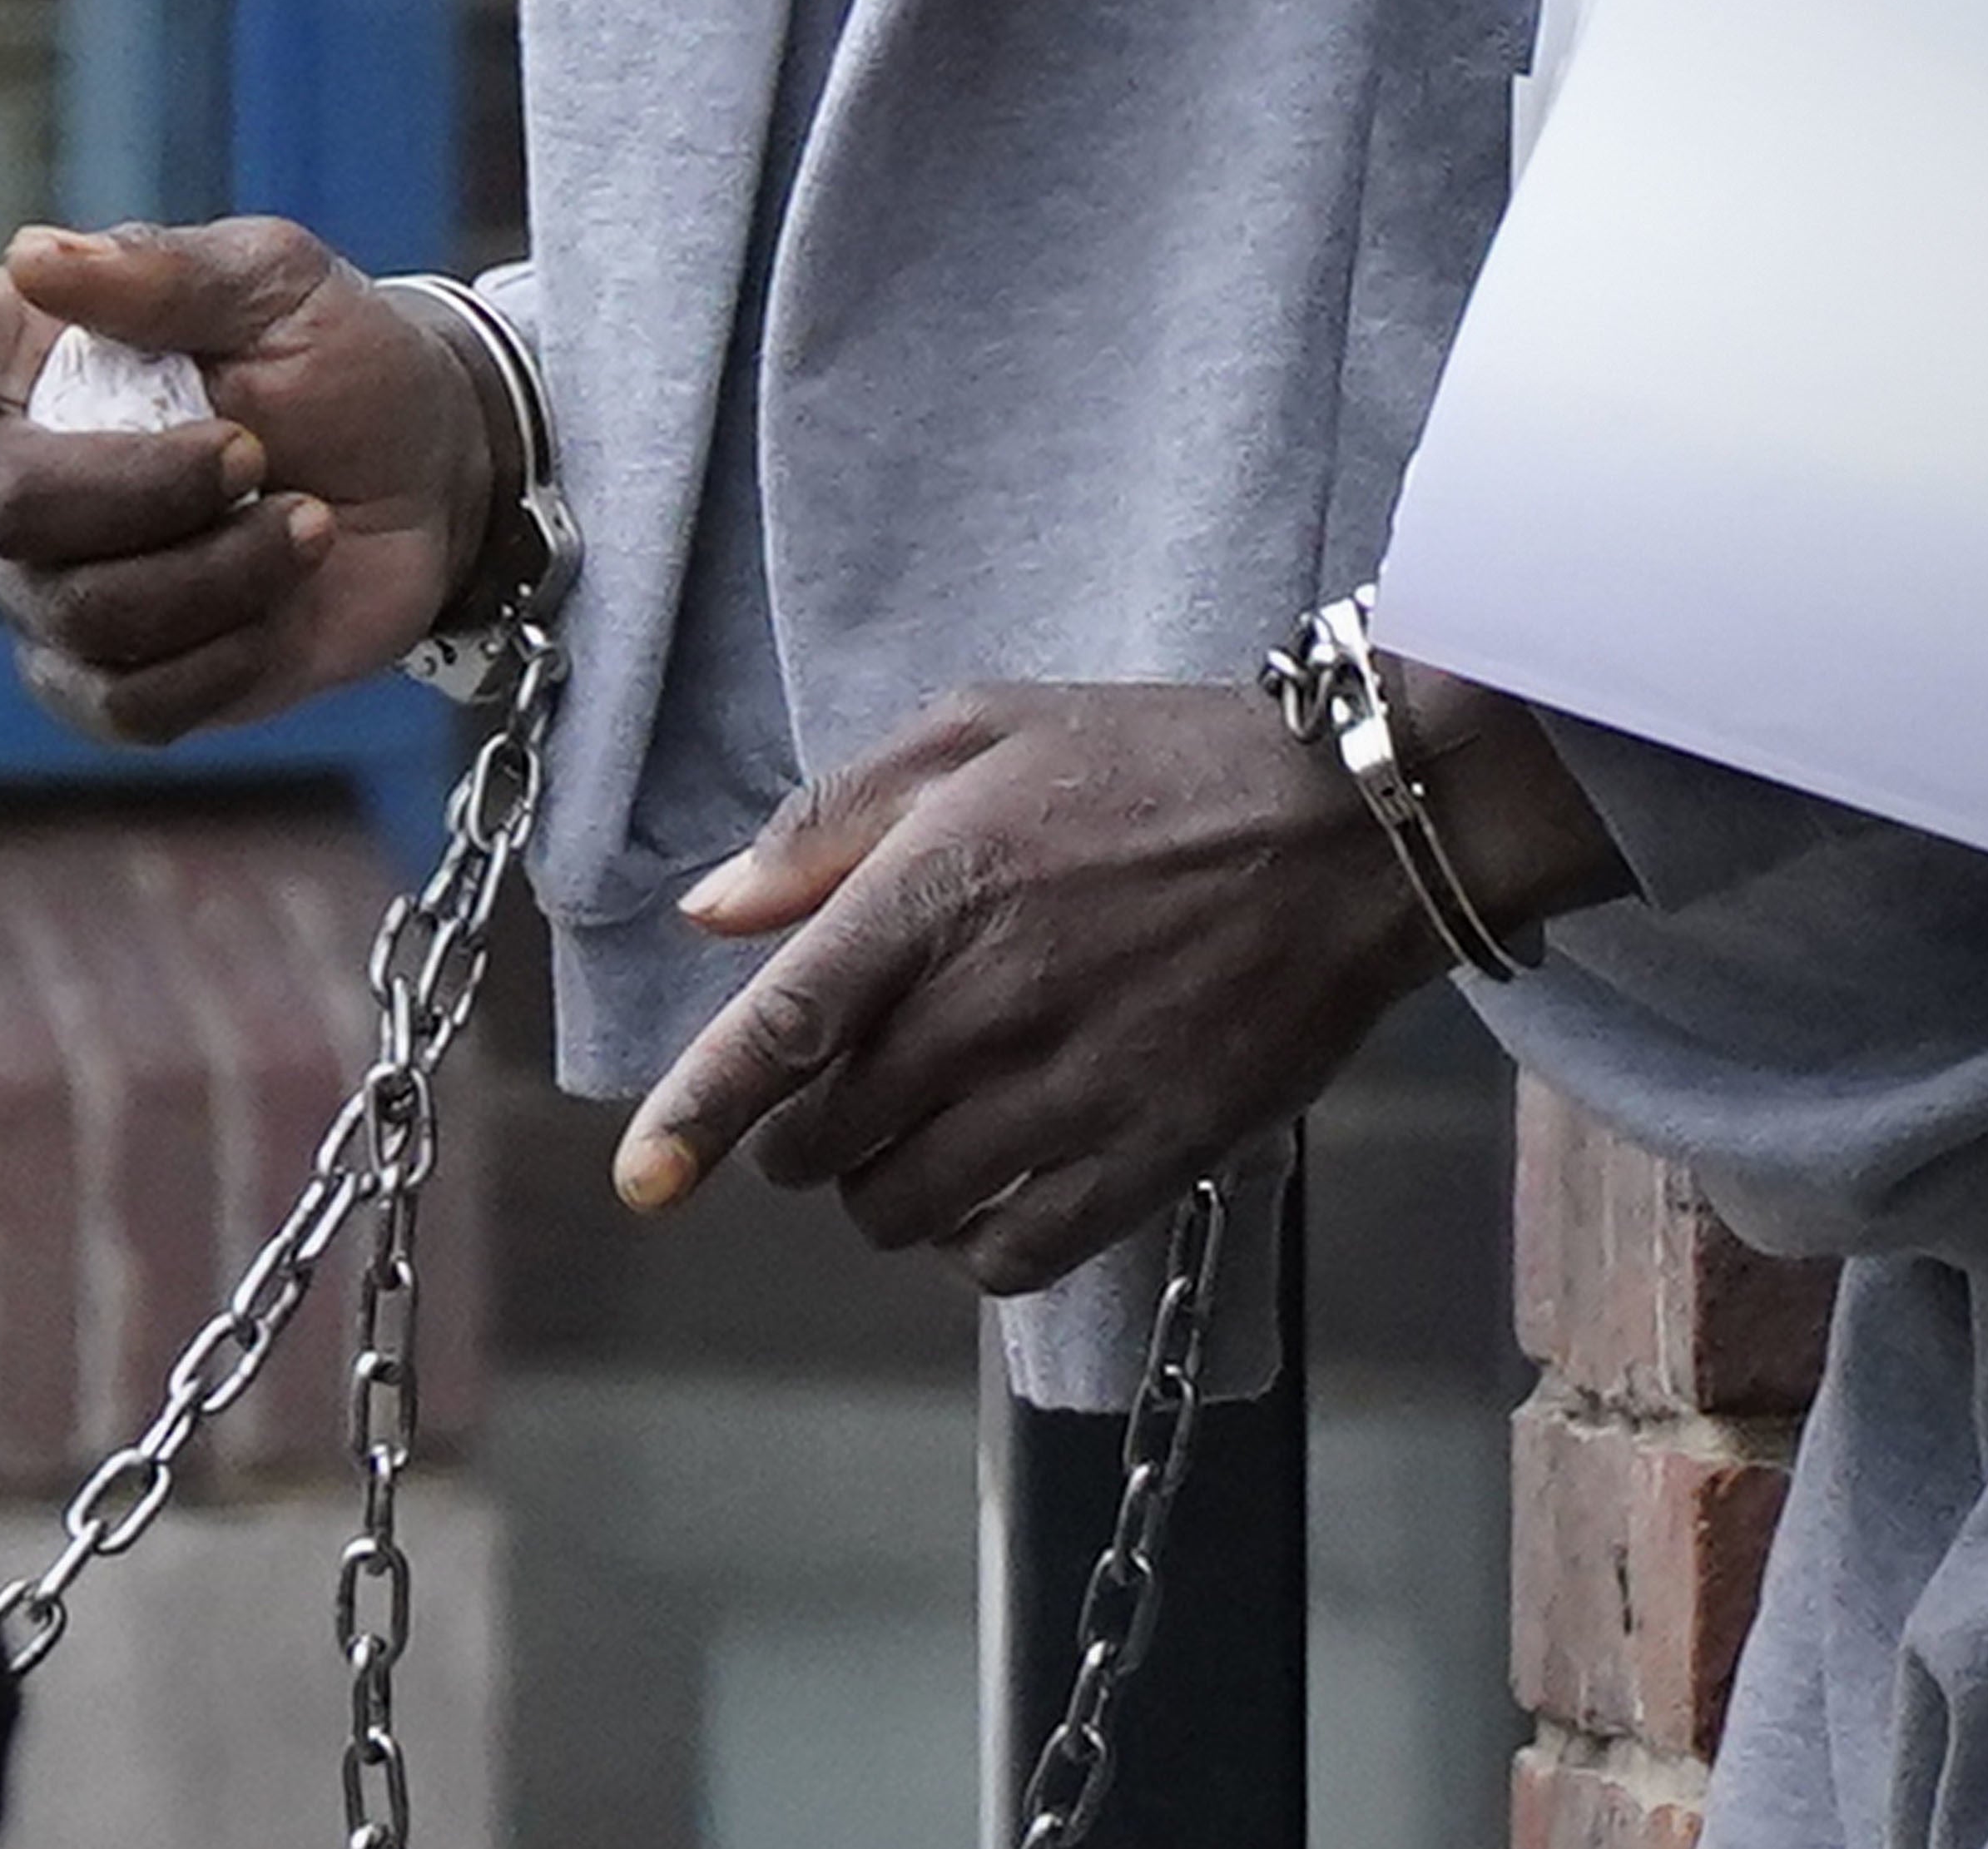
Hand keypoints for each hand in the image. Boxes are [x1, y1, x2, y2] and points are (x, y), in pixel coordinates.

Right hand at [0, 220, 494, 744]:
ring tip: (302, 521)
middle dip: (152, 485)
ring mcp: (55, 590)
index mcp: (40, 352)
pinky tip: (278, 603)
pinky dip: (227, 654)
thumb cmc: (342, 359)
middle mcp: (23, 472)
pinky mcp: (111, 688)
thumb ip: (165, 271)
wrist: (432, 480)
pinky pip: (128, 702)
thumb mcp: (282, 285)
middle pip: (10, 506)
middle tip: (257, 449)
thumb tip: (32, 256)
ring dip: (219, 569)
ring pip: (80, 612)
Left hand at [607, 675, 1587, 1297]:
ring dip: (881, 1190)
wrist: (1346, 826)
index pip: (780, 1028)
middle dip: (801, 1134)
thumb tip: (716, 910)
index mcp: (938, 886)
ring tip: (918, 1134)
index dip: (694, 1116)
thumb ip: (837, 819)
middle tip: (838, 1093)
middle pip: (827, 1135)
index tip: (641, 1181)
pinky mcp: (1148, 1157)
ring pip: (904, 1207)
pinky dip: (973, 1245)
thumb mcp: (986, 730)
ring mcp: (1073, 1090)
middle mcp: (992, 1000)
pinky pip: (1012, 1257)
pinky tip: (989, 1191)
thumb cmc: (1158, 762)